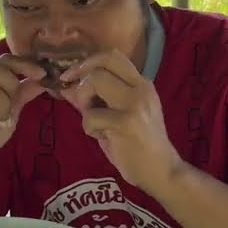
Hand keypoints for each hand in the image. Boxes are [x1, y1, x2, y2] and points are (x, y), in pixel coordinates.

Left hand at [59, 49, 184, 193]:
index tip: (71, 77)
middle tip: (78, 101)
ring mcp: (135, 103)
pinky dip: (89, 128)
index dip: (87, 62)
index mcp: (141, 84)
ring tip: (95, 123)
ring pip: (95, 82)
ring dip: (85, 104)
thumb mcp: (116, 117)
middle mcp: (141, 88)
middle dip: (81, 81)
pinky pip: (91, 116)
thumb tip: (67, 87)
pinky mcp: (126, 122)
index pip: (112, 56)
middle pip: (101, 65)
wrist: (161, 171)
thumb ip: (94, 101)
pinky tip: (103, 138)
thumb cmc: (137, 145)